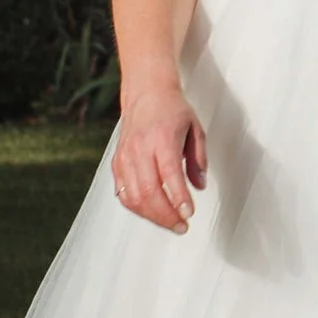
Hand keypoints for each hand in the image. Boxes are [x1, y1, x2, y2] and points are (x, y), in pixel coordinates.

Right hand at [113, 87, 207, 232]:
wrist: (145, 92)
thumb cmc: (172, 109)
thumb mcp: (196, 128)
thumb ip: (199, 159)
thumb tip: (200, 186)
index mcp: (162, 137)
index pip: (169, 173)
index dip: (178, 197)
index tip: (188, 213)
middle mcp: (140, 148)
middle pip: (148, 191)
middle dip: (166, 215)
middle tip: (182, 225)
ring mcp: (125, 156)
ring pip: (133, 196)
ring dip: (152, 216)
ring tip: (170, 223)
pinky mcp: (117, 163)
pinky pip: (123, 193)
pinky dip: (137, 208)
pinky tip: (151, 212)